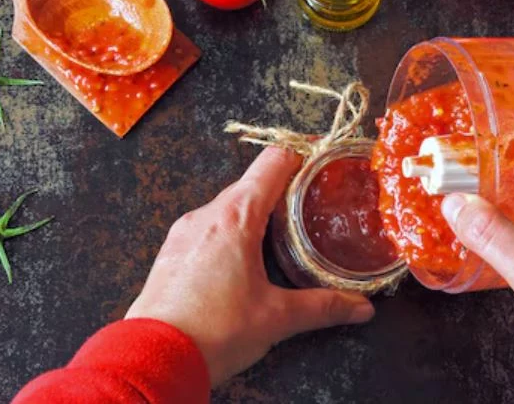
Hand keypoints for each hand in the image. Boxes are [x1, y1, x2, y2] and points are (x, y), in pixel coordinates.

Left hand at [126, 147, 374, 385]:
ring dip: (254, 215)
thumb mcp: (277, 317)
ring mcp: (183, 232)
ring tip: (280, 235)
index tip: (320, 159)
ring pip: (226, 208)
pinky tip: (241, 262)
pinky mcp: (170, 253)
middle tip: (310, 206)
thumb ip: (323, 307)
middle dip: (281, 191)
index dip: (300, 155)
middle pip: (250, 184)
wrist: (153, 359)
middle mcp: (206, 215)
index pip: (273, 163)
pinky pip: (206, 229)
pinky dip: (229, 234)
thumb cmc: (213, 332)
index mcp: (236, 217)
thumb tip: (361, 307)